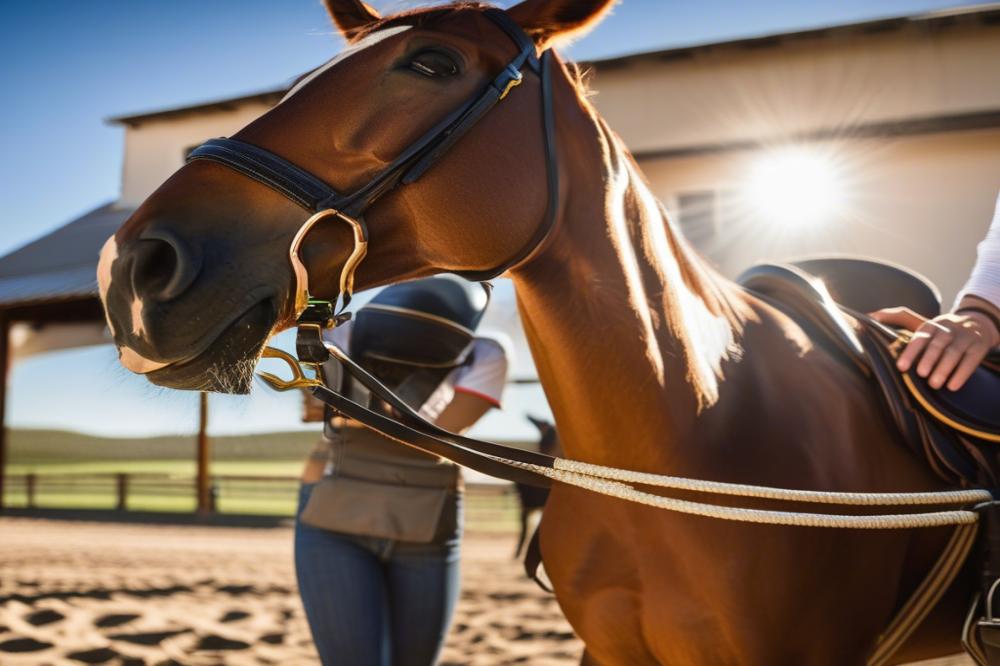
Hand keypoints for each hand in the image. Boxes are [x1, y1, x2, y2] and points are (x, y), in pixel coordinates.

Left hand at [870, 306, 998, 390]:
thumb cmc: (938, 329)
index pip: (920, 337)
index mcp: (930, 325)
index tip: (901, 367)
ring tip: (934, 384)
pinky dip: (962, 374)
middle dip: (929, 359)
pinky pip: (971, 361)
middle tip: (921, 374)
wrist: (977, 324)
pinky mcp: (979, 347)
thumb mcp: (919, 321)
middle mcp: (947, 330)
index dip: (911, 352)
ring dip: (944, 368)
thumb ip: (896, 317)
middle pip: (938, 344)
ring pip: (954, 352)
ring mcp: (964, 338)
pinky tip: (953, 386)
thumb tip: (868, 316)